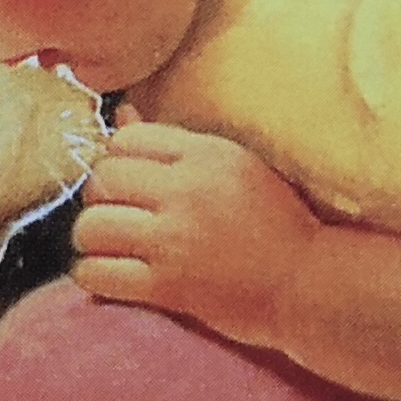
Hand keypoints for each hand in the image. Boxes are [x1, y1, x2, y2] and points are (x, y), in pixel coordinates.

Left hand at [69, 119, 321, 345]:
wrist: (309, 283)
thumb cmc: (277, 224)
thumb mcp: (234, 167)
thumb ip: (174, 144)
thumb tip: (121, 115)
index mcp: (207, 154)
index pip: (124, 140)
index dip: (114, 161)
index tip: (126, 185)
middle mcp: (187, 190)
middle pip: (101, 180)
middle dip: (99, 200)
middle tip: (114, 217)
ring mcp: (176, 239)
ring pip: (91, 227)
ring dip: (92, 240)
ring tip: (110, 248)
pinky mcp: (168, 286)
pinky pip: (97, 273)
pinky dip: (93, 275)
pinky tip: (110, 277)